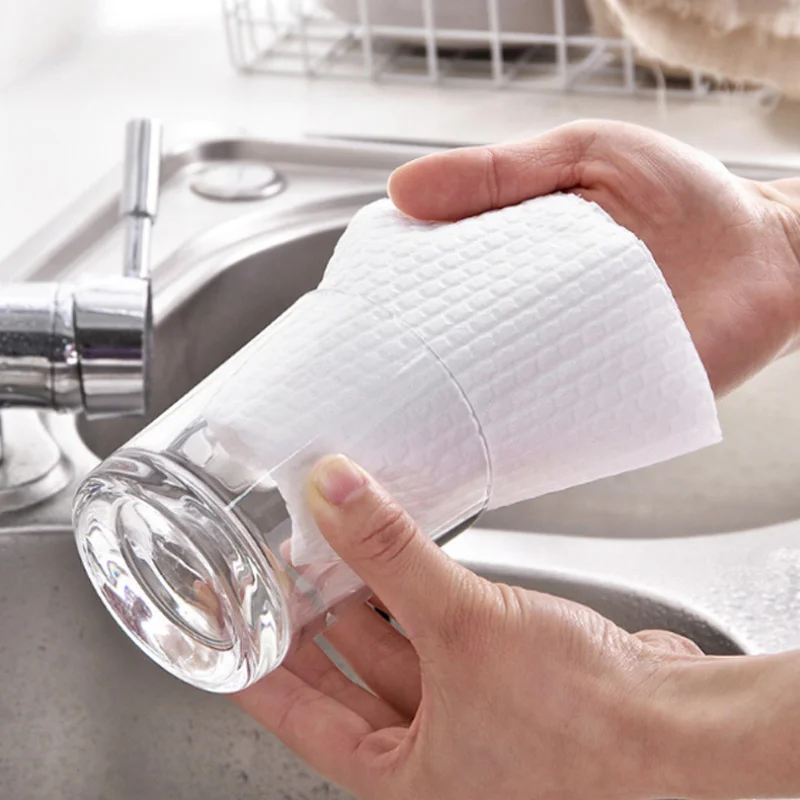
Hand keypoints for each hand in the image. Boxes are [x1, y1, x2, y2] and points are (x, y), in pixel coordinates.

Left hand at [233, 455, 706, 799]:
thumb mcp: (462, 628)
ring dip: (363, 599)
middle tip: (272, 571)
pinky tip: (400, 558)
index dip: (253, 666)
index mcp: (400, 776)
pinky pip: (439, 630)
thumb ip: (391, 555)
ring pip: (393, 650)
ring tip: (326, 549)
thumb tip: (335, 494)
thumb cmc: (585, 729)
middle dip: (307, 621)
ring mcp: (468, 714)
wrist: (683, 730)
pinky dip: (415, 593)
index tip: (220, 628)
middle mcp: (430, 753)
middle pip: (343, 678)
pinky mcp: (502, 677)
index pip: (297, 714)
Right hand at [388, 120, 799, 395]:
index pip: (439, 284)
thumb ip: (501, 171)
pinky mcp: (598, 403)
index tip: (360, 311)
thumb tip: (405, 188)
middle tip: (369, 375)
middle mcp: (531, 318)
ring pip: (490, 392)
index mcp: (516, 260)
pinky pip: (543, 426)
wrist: (774, 256)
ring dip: (454, 401)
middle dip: (413, 361)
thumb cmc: (688, 196)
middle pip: (454, 346)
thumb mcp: (585, 154)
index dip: (397, 298)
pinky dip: (513, 435)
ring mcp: (562, 363)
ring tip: (407, 414)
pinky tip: (478, 440)